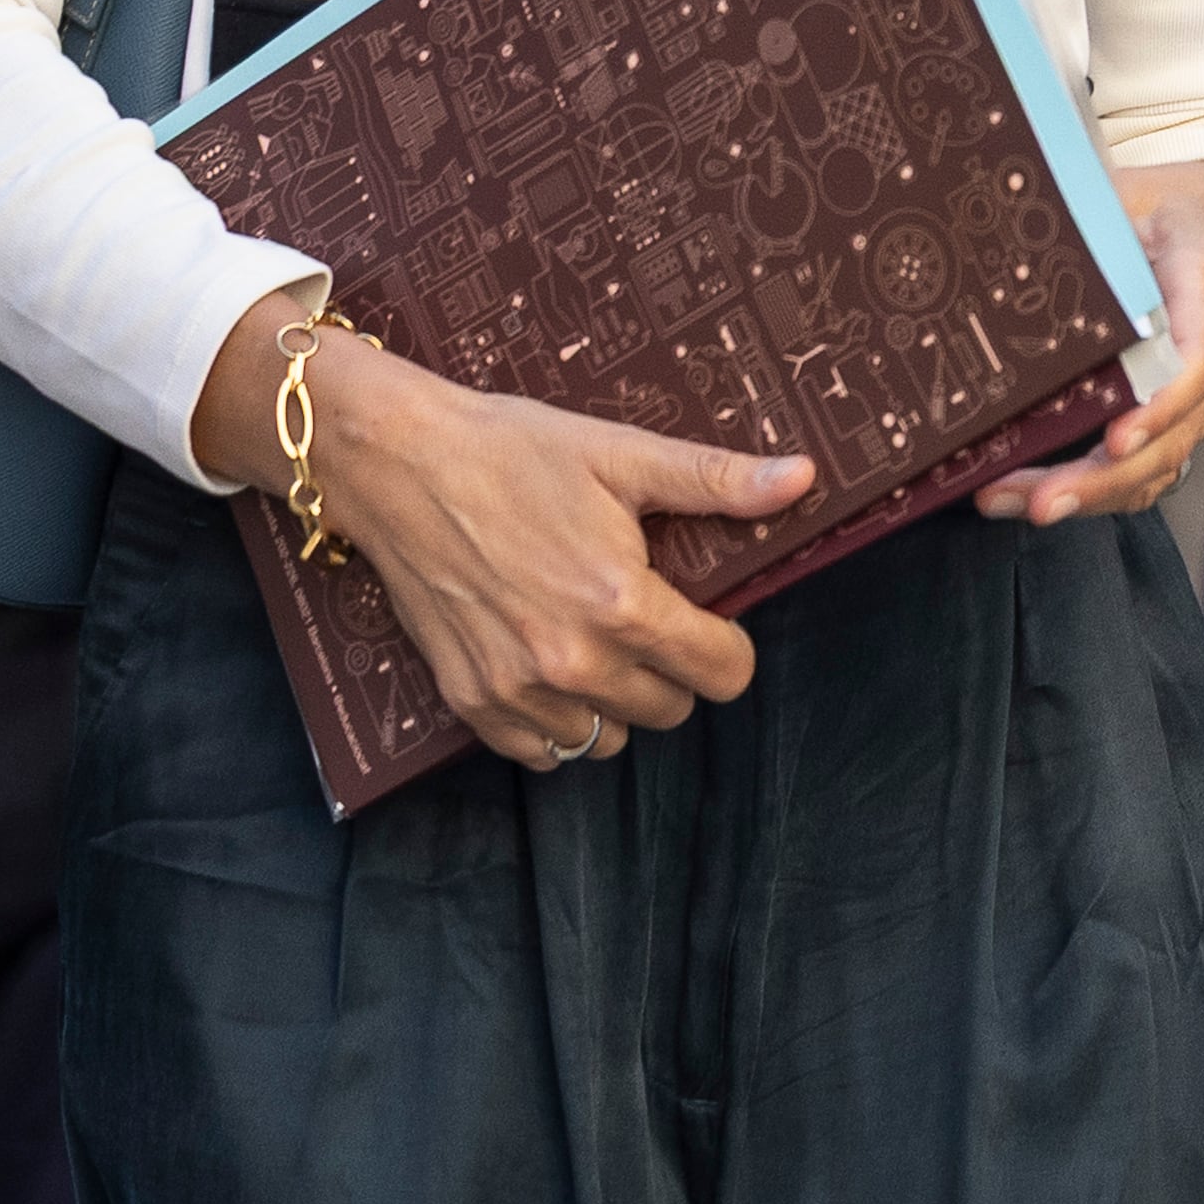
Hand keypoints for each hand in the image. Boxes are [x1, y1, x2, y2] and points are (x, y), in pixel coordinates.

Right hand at [187, 287, 810, 771]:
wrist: (400, 464)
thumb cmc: (515, 451)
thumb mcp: (624, 454)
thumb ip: (717, 481)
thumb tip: (803, 480)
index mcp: (622, 603)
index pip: (722, 674)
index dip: (728, 646)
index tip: (708, 618)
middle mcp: (573, 661)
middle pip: (671, 711)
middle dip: (674, 670)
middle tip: (647, 618)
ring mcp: (517, 689)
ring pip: (607, 740)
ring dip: (617, 702)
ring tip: (599, 642)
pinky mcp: (470, 701)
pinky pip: (541, 752)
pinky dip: (557, 725)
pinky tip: (552, 670)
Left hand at [970, 159, 1203, 527]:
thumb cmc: (1184, 213)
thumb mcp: (1142, 193)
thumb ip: (1089, 209)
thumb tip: (1007, 211)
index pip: (1193, 363)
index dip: (1158, 407)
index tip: (1115, 438)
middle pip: (1169, 436)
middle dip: (1102, 478)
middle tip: (1039, 501)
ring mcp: (1203, 398)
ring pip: (1157, 465)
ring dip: (1089, 496)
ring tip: (1013, 504)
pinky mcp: (1183, 419)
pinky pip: (1151, 471)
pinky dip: (1101, 496)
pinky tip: (1036, 500)